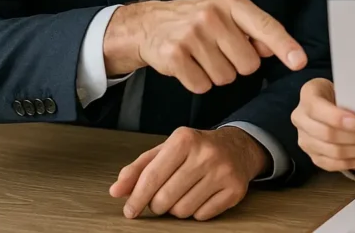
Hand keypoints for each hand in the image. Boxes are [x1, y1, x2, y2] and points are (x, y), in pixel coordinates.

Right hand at [102, 0, 306, 92]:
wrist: (149, 24)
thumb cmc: (196, 21)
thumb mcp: (226, 14)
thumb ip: (253, 31)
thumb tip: (271, 49)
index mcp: (231, 3)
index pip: (265, 26)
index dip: (285, 46)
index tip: (299, 62)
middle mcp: (213, 15)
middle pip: (249, 64)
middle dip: (237, 65)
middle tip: (218, 51)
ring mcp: (193, 35)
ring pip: (226, 78)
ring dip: (216, 74)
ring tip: (201, 56)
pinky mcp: (175, 55)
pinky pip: (202, 86)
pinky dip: (198, 82)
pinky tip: (188, 65)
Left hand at [109, 126, 265, 219]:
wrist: (237, 147)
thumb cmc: (196, 149)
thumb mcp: (166, 150)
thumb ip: (139, 168)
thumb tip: (116, 190)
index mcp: (184, 139)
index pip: (152, 177)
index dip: (136, 198)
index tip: (130, 210)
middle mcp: (206, 153)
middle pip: (165, 198)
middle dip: (157, 204)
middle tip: (162, 198)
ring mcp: (223, 172)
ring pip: (183, 211)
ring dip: (177, 209)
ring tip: (183, 194)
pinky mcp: (235, 189)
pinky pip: (203, 216)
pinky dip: (197, 212)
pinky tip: (201, 196)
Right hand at [291, 78, 354, 171]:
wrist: (329, 103)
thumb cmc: (341, 94)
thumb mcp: (345, 86)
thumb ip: (353, 97)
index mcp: (308, 95)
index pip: (317, 109)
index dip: (337, 118)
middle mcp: (301, 119)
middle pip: (328, 134)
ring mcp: (305, 140)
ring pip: (334, 153)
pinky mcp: (314, 157)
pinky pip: (336, 165)